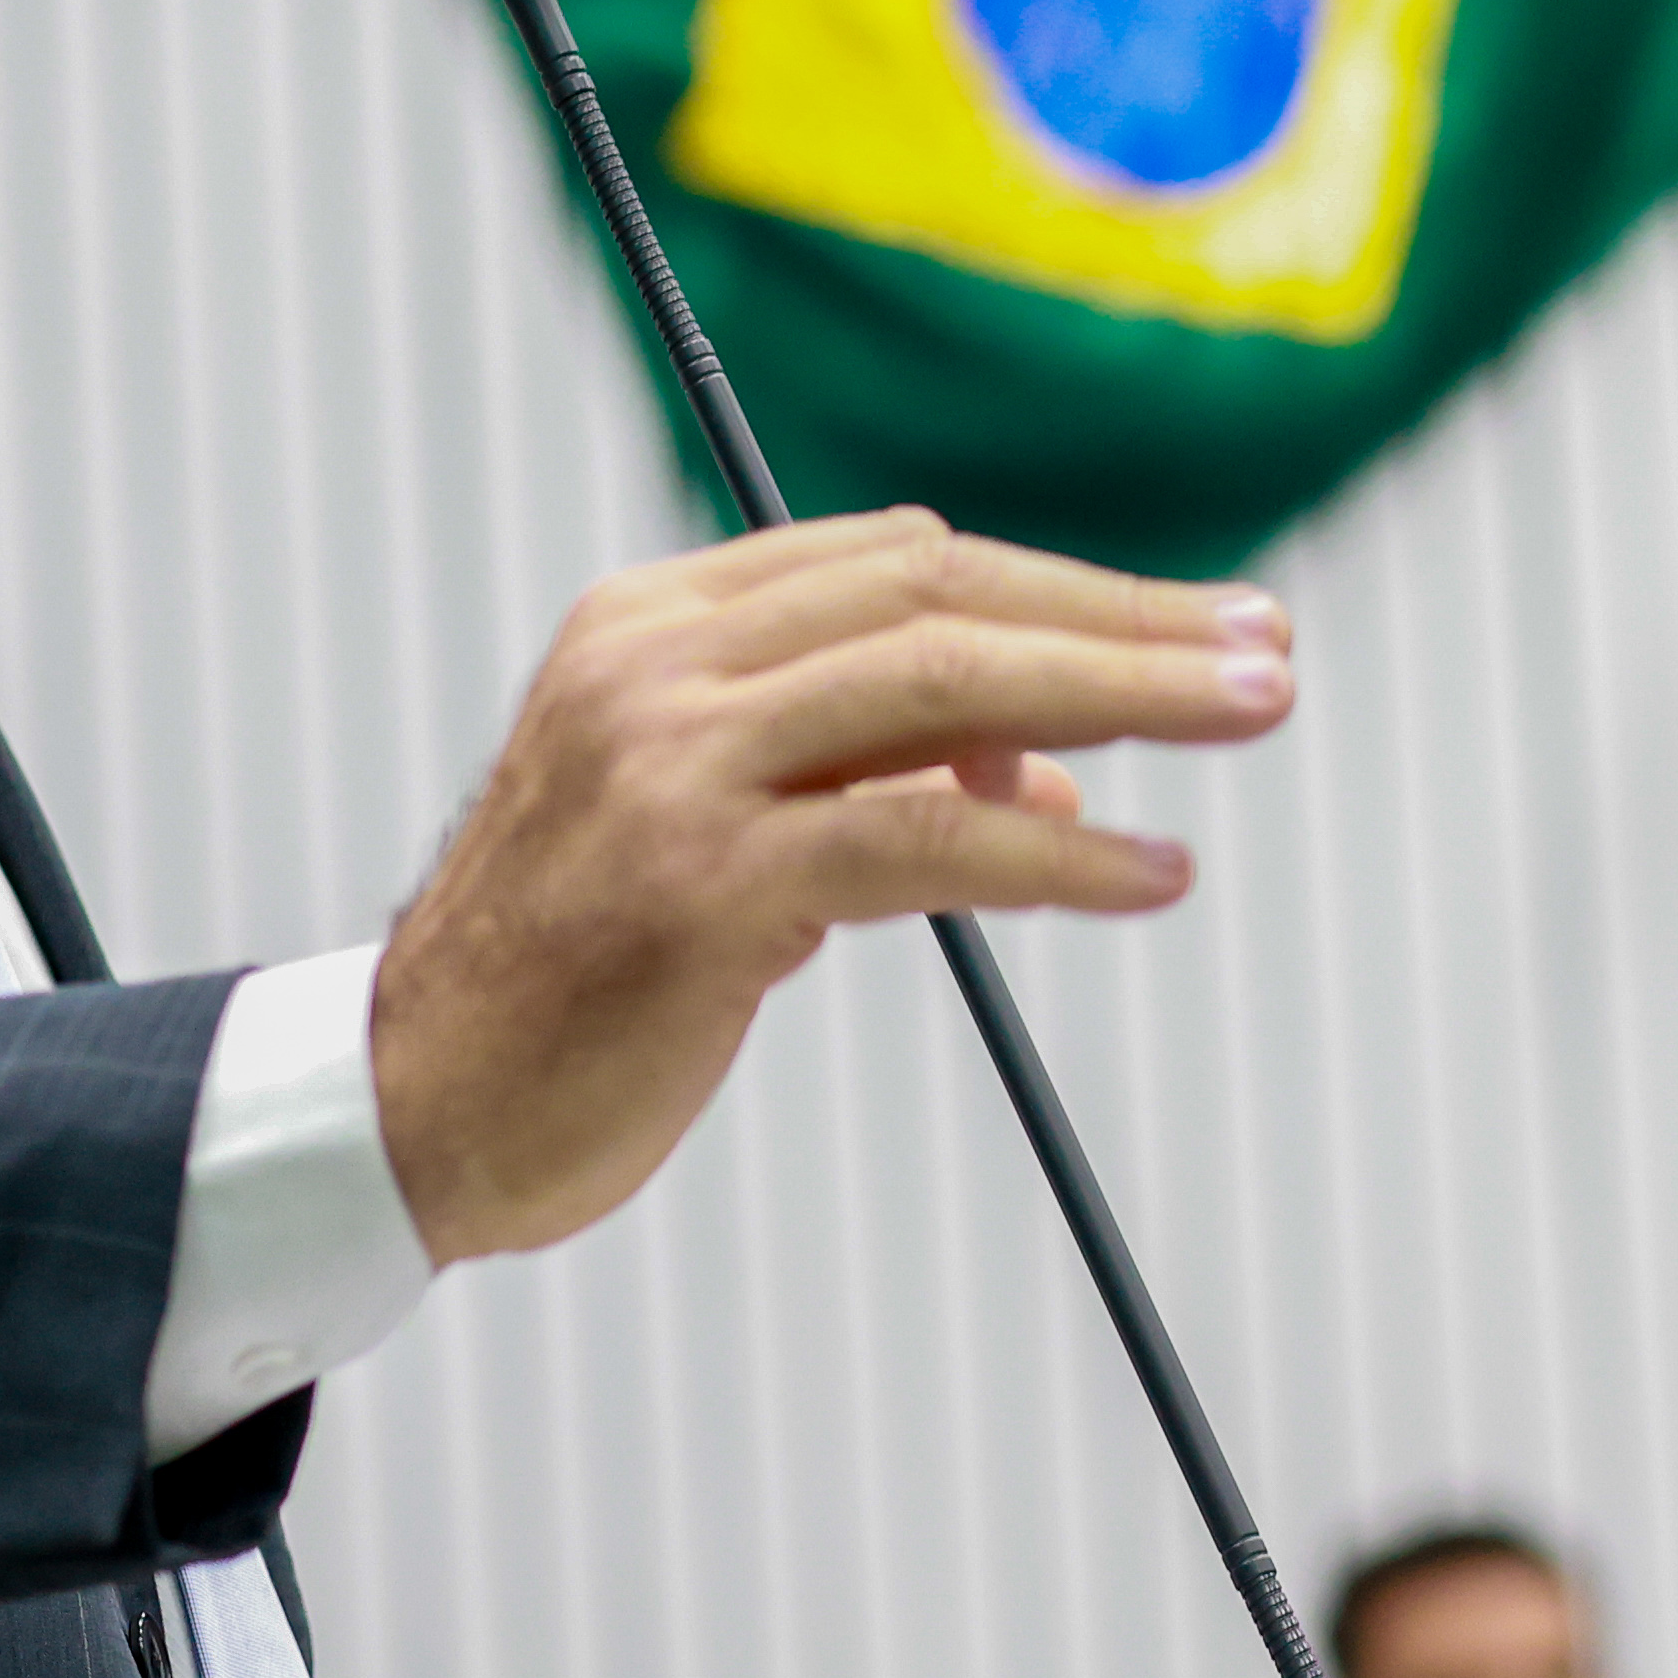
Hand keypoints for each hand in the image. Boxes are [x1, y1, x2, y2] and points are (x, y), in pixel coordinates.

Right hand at [366, 508, 1293, 1262]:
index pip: (904, 565)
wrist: (407, 1112)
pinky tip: (1151, 873)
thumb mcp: (729, 843)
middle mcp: (654, 664)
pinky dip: (1057, 850)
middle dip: (1126, 621)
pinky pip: (922, 840)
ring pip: (946, 686)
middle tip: (1271, 651)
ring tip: (1254, 711)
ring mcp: (668, 766)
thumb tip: (1048, 772)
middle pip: (941, 596)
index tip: (1200, 625)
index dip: (1066, 589)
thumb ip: (868, 779)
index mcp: (653, 625)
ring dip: (1126, 694)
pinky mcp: (698, 884)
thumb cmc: (577, 980)